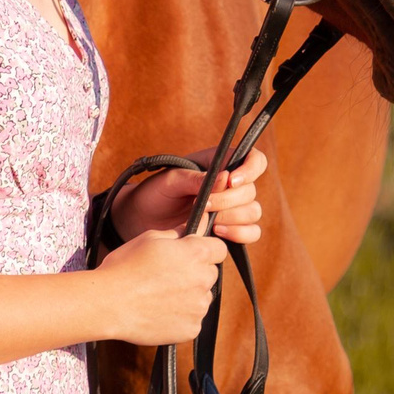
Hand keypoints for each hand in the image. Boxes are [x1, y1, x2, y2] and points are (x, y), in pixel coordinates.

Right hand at [91, 230, 228, 345]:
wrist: (107, 304)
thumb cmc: (125, 268)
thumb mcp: (150, 238)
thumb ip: (179, 232)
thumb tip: (197, 225)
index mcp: (196, 254)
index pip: (219, 249)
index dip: (206, 250)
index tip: (191, 254)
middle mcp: (203, 280)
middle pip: (210, 274)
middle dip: (196, 273)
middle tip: (168, 276)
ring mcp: (198, 307)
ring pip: (202, 297)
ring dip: (189, 296)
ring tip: (160, 295)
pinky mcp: (191, 329)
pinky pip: (193, 319)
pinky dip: (180, 317)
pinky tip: (159, 311)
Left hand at [111, 149, 266, 245]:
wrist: (141, 220)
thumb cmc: (154, 193)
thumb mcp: (171, 180)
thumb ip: (196, 178)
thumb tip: (224, 179)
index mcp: (220, 164)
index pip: (253, 159)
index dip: (250, 169)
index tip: (232, 180)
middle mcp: (230, 185)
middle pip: (251, 190)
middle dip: (229, 200)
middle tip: (204, 205)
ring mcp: (232, 209)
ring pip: (253, 212)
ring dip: (234, 218)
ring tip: (210, 222)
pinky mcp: (229, 230)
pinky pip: (251, 232)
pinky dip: (240, 233)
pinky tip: (218, 232)